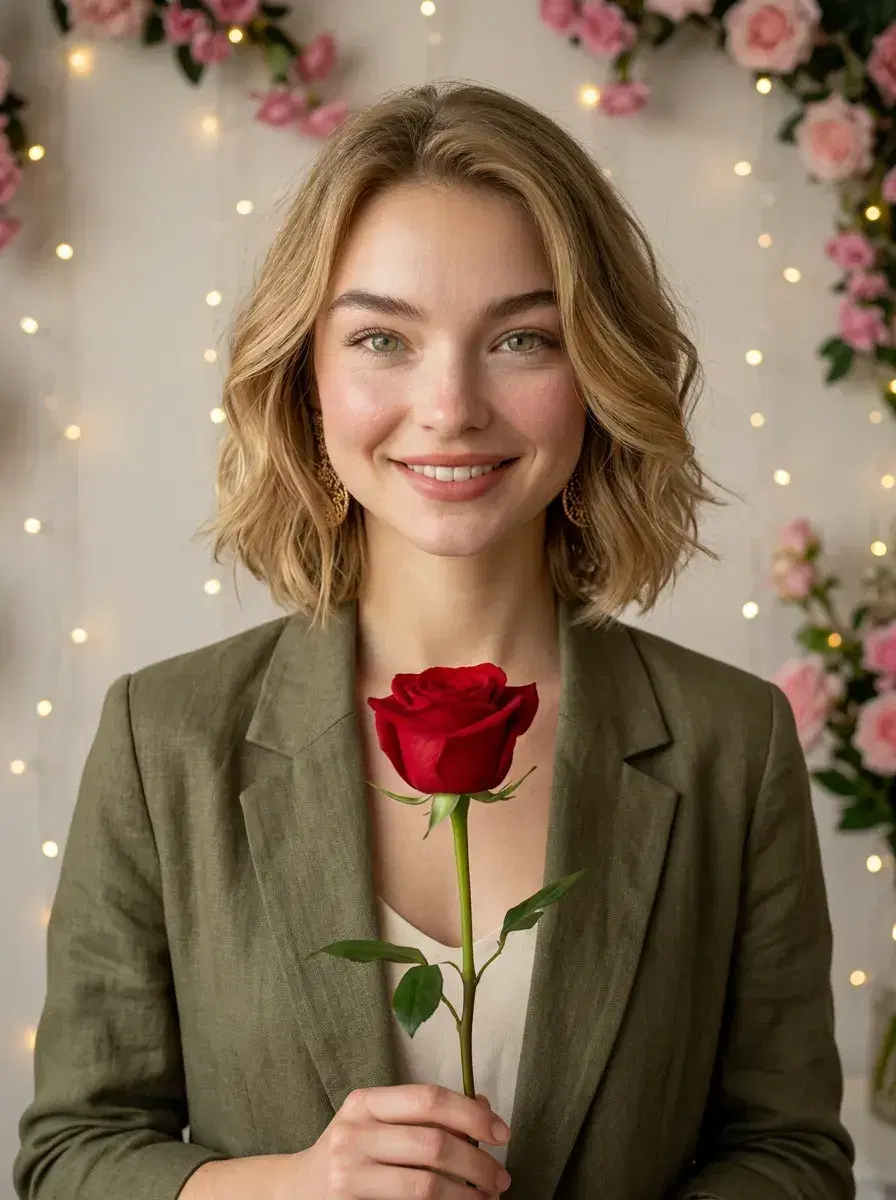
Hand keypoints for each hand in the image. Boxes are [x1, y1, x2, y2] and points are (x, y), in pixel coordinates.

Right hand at [279, 1083, 511, 1197]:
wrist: (295, 1192)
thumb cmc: (350, 1153)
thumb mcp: (379, 1123)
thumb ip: (425, 1114)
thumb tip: (483, 1109)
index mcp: (366, 1101)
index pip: (429, 1098)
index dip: (472, 1115)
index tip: (502, 1133)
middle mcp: (355, 1131)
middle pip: (433, 1143)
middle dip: (478, 1163)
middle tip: (501, 1178)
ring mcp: (349, 1171)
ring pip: (425, 1184)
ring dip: (467, 1194)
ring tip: (487, 1199)